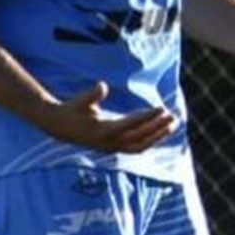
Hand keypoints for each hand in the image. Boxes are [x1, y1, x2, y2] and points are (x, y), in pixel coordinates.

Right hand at [37, 82, 177, 152]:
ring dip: (158, 136)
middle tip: (172, 116)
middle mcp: (109, 143)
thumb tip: (103, 86)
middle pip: (139, 137)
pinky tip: (163, 131)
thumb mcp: (80, 101)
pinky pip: (136, 148)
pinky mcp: (113, 148)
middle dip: (157, 128)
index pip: (130, 125)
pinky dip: (150, 141)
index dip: (147, 117)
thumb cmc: (73, 110)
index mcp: (102, 131)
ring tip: (174, 124)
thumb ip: (91, 95)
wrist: (60, 127)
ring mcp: (112, 148)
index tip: (161, 109)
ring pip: (140, 145)